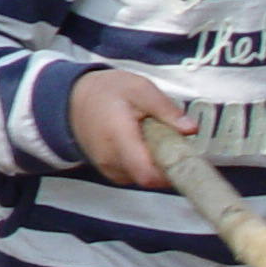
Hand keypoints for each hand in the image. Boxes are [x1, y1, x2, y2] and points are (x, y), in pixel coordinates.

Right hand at [67, 69, 194, 190]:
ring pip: (143, 178)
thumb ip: (165, 108)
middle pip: (150, 177)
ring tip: (153, 138)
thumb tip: (190, 129)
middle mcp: (110, 159)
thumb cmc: (108, 91)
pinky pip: (134, 175)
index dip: (171, 171)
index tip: (185, 156)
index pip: (147, 173)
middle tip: (172, 140)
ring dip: (155, 164)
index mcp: (119, 137)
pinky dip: (144, 164)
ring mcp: (107, 168)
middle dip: (166, 163)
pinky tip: (142, 145)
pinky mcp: (109, 171)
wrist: (74, 98)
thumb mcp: (140, 88)